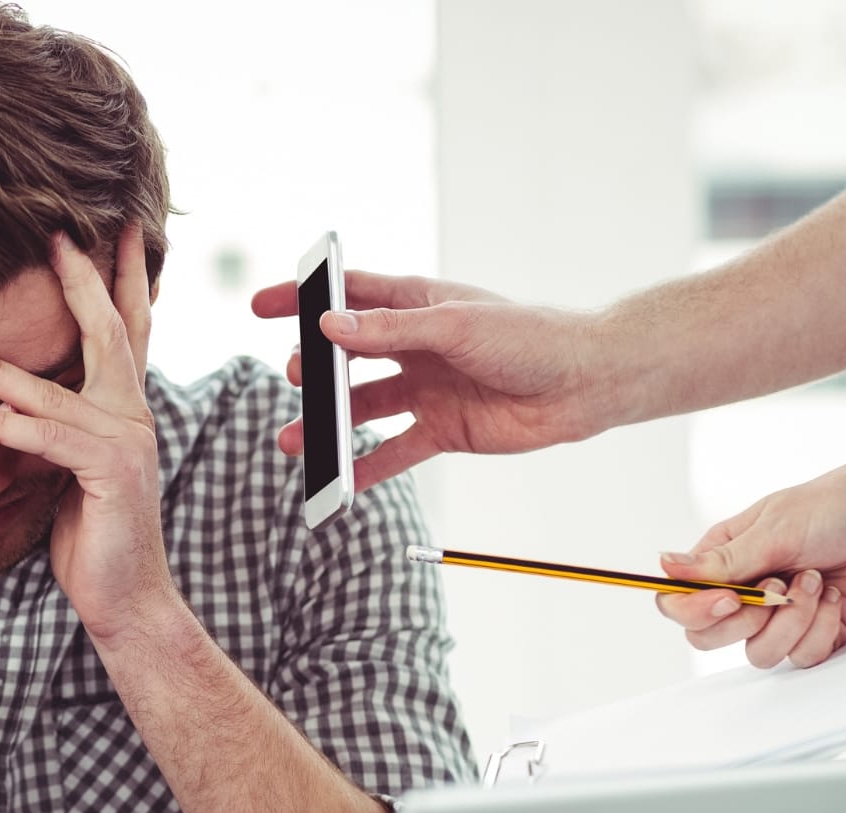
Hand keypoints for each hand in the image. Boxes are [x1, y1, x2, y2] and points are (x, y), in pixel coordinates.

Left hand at [0, 227, 171, 642]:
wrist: (124, 600)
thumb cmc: (91, 535)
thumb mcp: (68, 467)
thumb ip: (53, 424)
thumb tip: (14, 393)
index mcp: (124, 407)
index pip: (122, 328)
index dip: (114, 277)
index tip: (99, 230)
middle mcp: (133, 414)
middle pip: (109, 331)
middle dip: (83, 279)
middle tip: (56, 233)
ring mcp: (126, 441)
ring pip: (54, 388)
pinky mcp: (108, 474)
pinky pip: (45, 439)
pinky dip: (1, 426)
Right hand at [249, 271, 619, 489]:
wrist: (583, 384)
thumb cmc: (530, 337)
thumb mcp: (455, 326)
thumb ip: (390, 329)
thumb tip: (330, 328)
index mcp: (417, 305)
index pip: (348, 296)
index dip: (304, 299)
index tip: (262, 306)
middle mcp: (416, 347)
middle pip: (347, 357)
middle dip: (313, 370)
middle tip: (293, 378)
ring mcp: (426, 390)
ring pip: (362, 409)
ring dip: (327, 425)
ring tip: (294, 441)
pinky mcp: (442, 430)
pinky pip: (393, 452)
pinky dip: (364, 468)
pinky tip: (337, 482)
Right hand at [652, 462, 845, 667]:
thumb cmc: (836, 506)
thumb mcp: (775, 529)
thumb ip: (722, 560)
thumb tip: (664, 567)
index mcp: (723, 561)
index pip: (678, 601)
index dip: (695, 611)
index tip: (730, 599)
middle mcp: (745, 592)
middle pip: (708, 638)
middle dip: (747, 621)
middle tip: (777, 591)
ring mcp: (779, 617)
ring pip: (758, 653)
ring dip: (792, 621)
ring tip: (815, 582)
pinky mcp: (815, 633)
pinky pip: (801, 657)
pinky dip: (820, 629)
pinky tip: (832, 596)